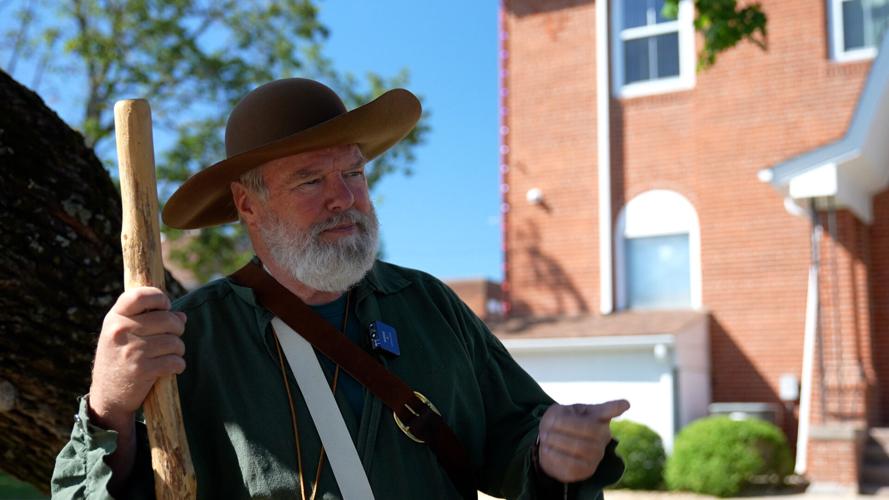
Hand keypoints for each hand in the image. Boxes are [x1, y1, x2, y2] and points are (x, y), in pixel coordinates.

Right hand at [88, 287, 186, 431]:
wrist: (108, 395)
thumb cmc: (120, 358)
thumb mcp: (125, 333)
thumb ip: (150, 319)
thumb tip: (182, 317)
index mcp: (115, 318)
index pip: (141, 295)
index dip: (160, 298)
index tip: (165, 307)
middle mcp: (121, 331)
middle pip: (168, 319)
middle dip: (177, 328)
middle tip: (172, 337)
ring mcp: (132, 350)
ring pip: (175, 341)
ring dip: (178, 349)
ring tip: (169, 354)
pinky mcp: (142, 370)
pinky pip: (175, 361)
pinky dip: (178, 365)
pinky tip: (170, 367)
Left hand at [537, 400, 629, 482]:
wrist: (551, 445)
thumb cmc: (562, 424)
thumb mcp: (565, 412)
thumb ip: (574, 412)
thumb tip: (621, 406)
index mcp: (598, 419)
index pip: (607, 412)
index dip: (616, 407)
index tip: (625, 404)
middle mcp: (602, 438)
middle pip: (589, 429)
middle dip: (563, 426)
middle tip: (547, 425)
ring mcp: (596, 456)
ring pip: (580, 448)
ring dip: (557, 441)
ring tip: (546, 436)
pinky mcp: (586, 471)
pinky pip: (572, 466)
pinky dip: (556, 456)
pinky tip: (548, 450)